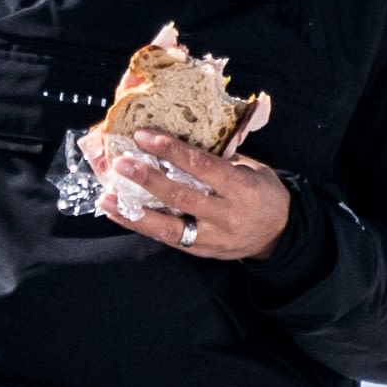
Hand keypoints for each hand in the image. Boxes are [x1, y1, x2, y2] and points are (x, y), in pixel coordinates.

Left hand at [95, 127, 295, 266]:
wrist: (280, 234)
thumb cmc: (264, 193)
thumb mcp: (253, 168)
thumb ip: (220, 157)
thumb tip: (180, 136)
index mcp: (241, 188)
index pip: (201, 166)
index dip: (171, 150)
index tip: (144, 136)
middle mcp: (226, 215)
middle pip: (181, 196)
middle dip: (147, 179)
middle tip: (121, 163)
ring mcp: (212, 237)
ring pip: (168, 226)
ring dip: (134, 211)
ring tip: (106, 197)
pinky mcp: (201, 251)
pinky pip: (168, 238)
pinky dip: (142, 225)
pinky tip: (121, 214)